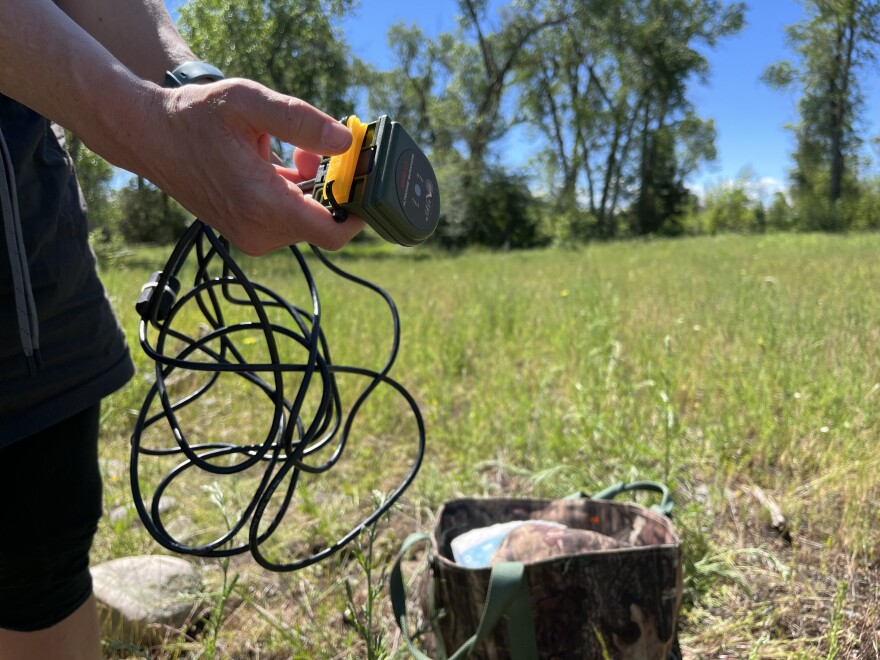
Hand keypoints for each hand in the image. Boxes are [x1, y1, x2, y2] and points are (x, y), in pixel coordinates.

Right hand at [127, 78, 364, 254]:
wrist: (148, 136)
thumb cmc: (194, 116)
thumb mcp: (249, 103)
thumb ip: (300, 122)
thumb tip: (344, 142)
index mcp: (263, 206)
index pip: (332, 232)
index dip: (358, 212)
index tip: (366, 184)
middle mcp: (259, 231)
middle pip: (322, 222)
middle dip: (331, 188)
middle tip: (320, 150)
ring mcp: (251, 236)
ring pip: (305, 220)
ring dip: (311, 188)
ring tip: (292, 151)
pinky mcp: (246, 232)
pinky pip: (287, 219)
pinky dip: (295, 194)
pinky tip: (278, 163)